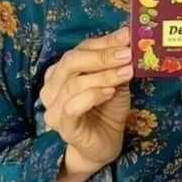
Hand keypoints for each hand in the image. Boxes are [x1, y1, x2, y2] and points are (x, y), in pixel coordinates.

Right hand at [40, 24, 132, 174]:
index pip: (80, 49)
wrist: (104, 145)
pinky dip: (92, 96)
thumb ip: (117, 62)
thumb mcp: (116, 81)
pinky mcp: (63, 126)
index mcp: (62, 71)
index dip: (104, 42)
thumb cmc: (107, 110)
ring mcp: (54, 107)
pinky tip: (110, 92)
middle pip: (70, 62)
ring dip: (103, 75)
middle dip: (101, 56)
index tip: (127, 36)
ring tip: (126, 72)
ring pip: (73, 84)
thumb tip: (128, 37)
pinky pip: (72, 107)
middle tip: (127, 54)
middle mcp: (52, 86)